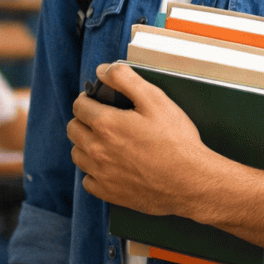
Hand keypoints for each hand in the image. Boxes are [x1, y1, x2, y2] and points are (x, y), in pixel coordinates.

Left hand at [67, 62, 212, 216]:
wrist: (190, 181)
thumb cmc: (176, 140)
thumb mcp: (155, 99)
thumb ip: (125, 79)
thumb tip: (103, 70)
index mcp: (106, 125)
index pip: (79, 106)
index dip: (87, 98)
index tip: (96, 99)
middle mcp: (97, 150)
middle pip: (73, 129)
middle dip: (83, 119)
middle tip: (101, 118)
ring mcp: (101, 174)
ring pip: (77, 154)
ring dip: (86, 144)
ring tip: (105, 140)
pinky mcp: (108, 193)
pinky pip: (87, 180)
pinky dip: (94, 171)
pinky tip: (110, 165)